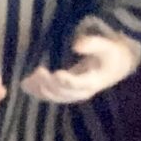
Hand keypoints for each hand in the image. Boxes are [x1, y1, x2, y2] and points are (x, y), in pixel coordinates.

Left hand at [25, 29, 140, 103]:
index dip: (67, 80)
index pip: (79, 84)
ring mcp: (73, 94)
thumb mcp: (106, 46)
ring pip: (54, 96)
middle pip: (63, 92)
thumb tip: (76, 44)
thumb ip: (93, 44)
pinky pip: (50, 95)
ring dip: (39, 90)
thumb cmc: (110, 54)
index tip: (56, 73)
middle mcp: (82, 92)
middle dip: (49, 83)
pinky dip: (37, 92)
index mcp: (94, 81)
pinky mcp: (66, 93)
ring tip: (26, 80)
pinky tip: (25, 85)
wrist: (116, 67)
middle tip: (38, 70)